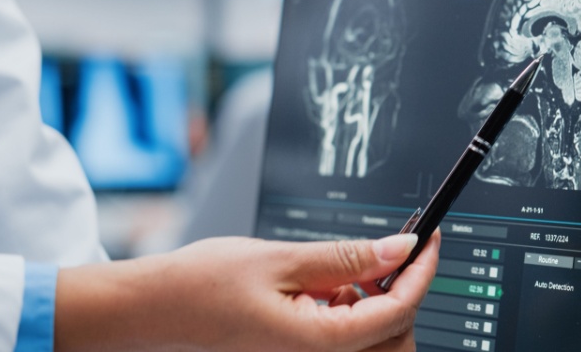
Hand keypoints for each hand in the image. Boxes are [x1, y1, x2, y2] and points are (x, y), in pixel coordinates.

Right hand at [55, 231, 440, 350]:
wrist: (152, 309)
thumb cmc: (200, 285)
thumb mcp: (281, 259)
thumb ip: (347, 258)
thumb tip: (400, 249)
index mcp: (315, 343)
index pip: (397, 312)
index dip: (422, 272)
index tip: (429, 238)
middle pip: (395, 340)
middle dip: (405, 296)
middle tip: (395, 253)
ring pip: (374, 344)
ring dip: (380, 306)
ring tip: (355, 269)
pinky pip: (346, 342)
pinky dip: (353, 313)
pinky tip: (334, 285)